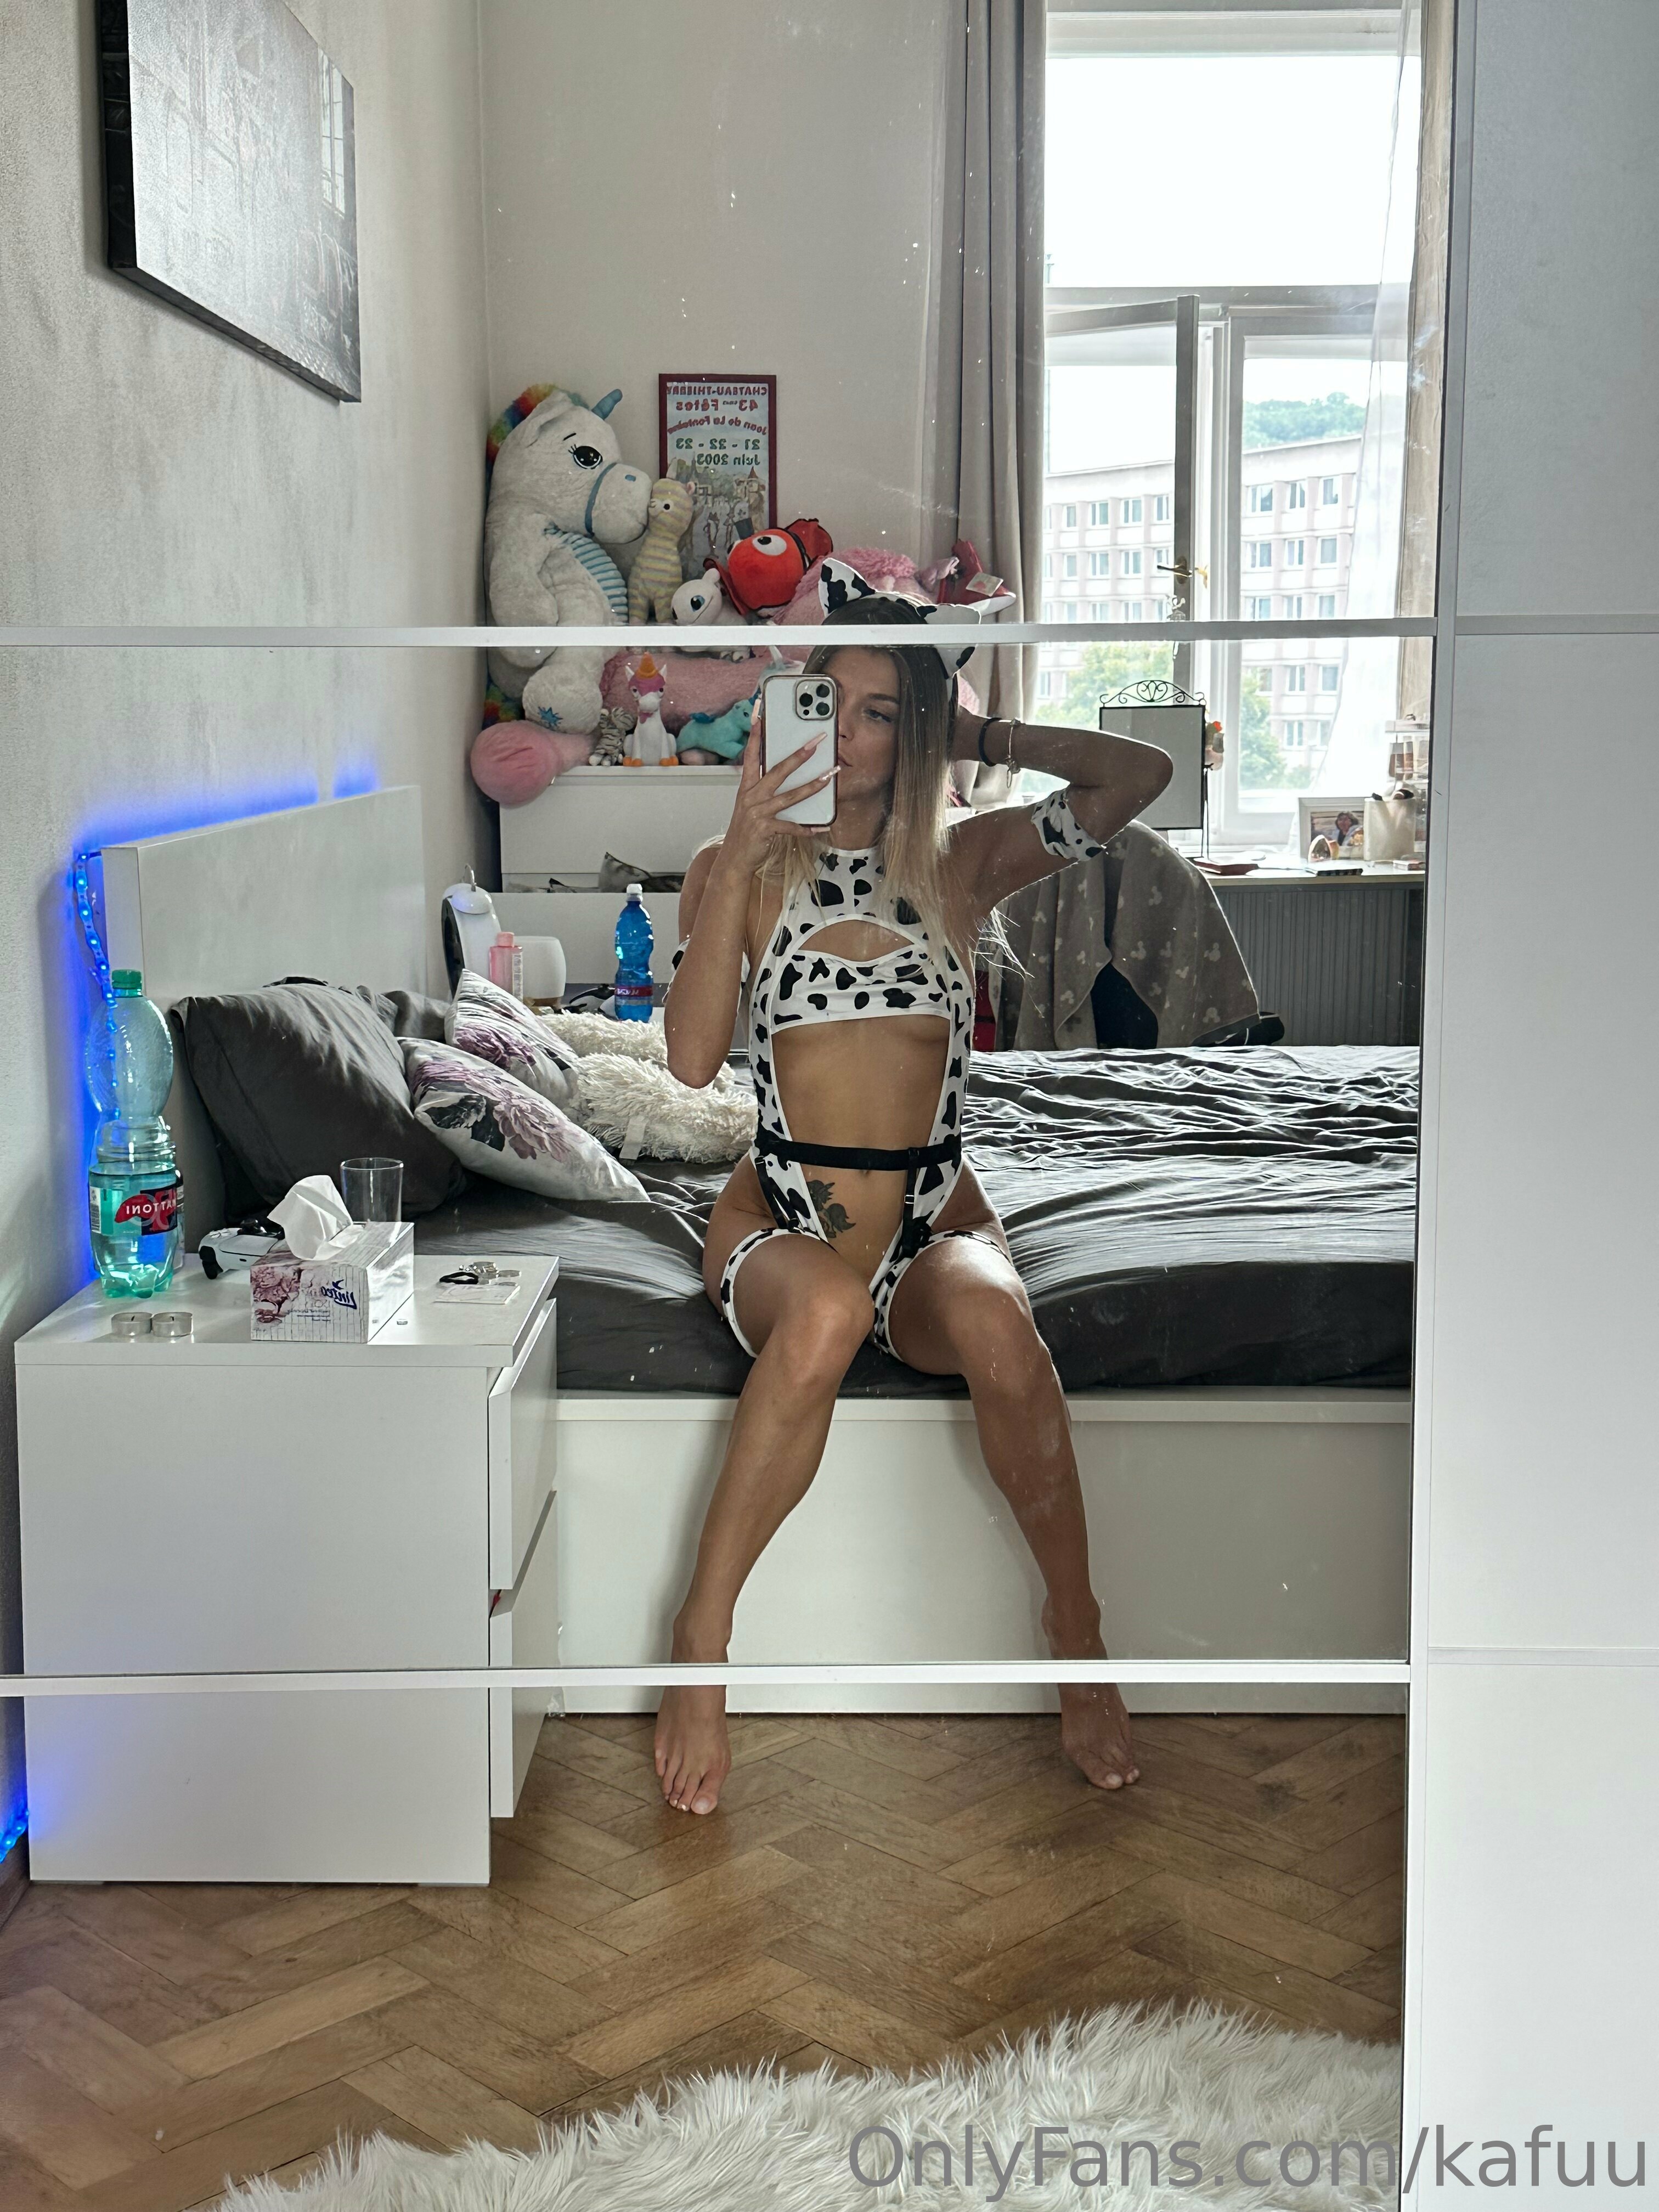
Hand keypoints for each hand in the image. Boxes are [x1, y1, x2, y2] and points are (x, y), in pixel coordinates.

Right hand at [716, 704, 836, 878]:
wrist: (734, 858)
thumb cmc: (746, 830)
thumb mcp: (751, 805)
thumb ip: (765, 789)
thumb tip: (788, 774)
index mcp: (746, 787)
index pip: (751, 754)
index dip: (755, 733)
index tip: (760, 712)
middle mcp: (751, 796)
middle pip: (777, 770)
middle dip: (799, 754)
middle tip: (817, 741)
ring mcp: (757, 813)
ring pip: (789, 795)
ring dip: (812, 785)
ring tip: (830, 776)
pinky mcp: (765, 830)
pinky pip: (791, 827)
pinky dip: (808, 827)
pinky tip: (823, 825)